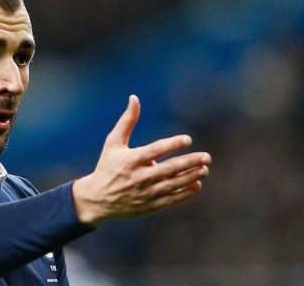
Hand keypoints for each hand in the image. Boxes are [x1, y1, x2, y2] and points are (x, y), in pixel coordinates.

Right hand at [72, 95, 210, 226]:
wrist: (97, 200)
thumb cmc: (107, 166)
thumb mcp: (113, 143)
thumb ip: (127, 121)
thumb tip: (134, 98)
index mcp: (131, 160)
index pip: (156, 150)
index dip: (172, 144)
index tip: (188, 139)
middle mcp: (140, 177)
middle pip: (169, 169)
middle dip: (189, 162)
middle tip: (206, 157)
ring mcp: (146, 193)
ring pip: (173, 184)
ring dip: (191, 176)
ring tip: (204, 169)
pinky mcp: (149, 206)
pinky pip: (171, 199)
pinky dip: (185, 193)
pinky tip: (197, 184)